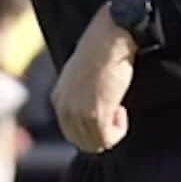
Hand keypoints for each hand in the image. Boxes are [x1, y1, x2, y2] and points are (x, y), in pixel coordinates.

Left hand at [51, 5, 135, 152]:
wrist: (111, 38)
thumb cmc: (103, 51)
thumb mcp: (83, 76)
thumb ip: (82, 95)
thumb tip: (95, 113)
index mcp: (59, 98)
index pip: (71, 131)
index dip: (92, 129)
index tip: (107, 113)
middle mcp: (64, 108)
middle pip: (81, 142)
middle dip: (102, 135)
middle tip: (115, 114)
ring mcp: (78, 113)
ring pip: (95, 143)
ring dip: (111, 132)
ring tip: (119, 109)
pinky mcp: (94, 114)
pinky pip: (107, 139)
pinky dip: (118, 130)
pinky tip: (121, 109)